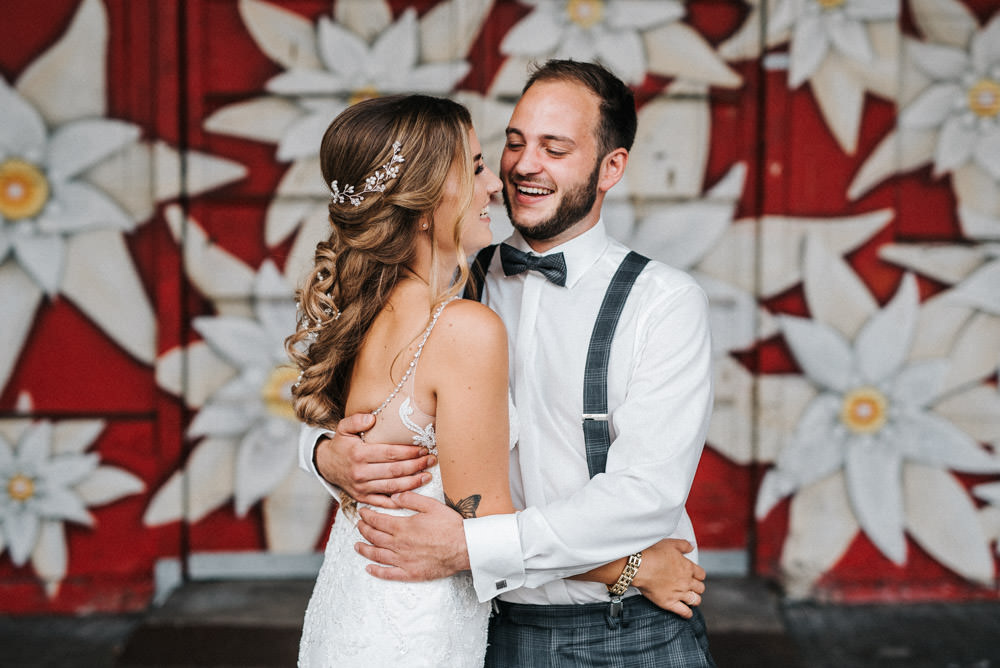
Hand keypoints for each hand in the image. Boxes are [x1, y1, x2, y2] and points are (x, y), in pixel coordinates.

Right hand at [316, 413, 436, 507]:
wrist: (326, 465)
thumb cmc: (341, 445)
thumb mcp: (343, 427)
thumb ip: (356, 420)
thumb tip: (372, 418)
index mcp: (358, 454)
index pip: (390, 453)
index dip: (408, 452)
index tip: (423, 449)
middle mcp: (360, 472)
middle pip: (394, 470)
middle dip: (416, 466)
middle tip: (431, 460)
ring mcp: (361, 487)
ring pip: (392, 487)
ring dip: (412, 483)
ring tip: (427, 476)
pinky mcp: (362, 497)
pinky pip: (383, 502)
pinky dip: (398, 501)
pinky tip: (412, 496)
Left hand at [355, 491, 469, 580]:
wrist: (465, 547)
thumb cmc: (451, 527)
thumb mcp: (431, 505)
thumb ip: (411, 499)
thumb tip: (394, 497)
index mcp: (403, 527)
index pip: (378, 520)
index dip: (367, 516)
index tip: (362, 512)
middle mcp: (399, 544)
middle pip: (374, 537)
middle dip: (363, 530)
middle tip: (359, 525)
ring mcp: (403, 560)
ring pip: (377, 555)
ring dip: (364, 550)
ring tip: (357, 546)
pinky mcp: (410, 573)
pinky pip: (388, 574)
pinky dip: (376, 571)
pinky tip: (369, 568)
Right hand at [632, 538, 705, 618]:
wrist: (639, 566)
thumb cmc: (653, 553)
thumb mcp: (670, 543)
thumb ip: (683, 545)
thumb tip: (692, 546)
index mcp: (688, 567)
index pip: (701, 575)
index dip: (698, 575)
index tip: (694, 575)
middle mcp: (686, 581)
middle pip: (700, 588)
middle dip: (697, 587)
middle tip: (690, 586)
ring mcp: (679, 593)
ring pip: (695, 600)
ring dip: (694, 599)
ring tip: (689, 598)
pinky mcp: (669, 602)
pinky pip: (684, 612)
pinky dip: (687, 613)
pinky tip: (686, 612)